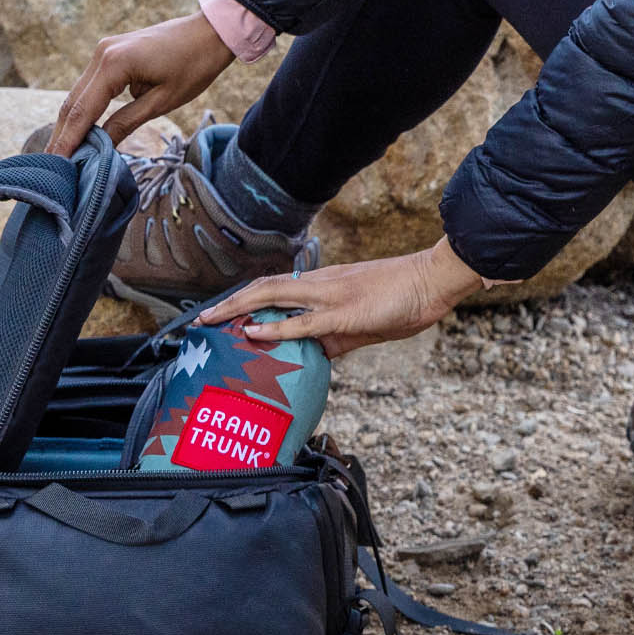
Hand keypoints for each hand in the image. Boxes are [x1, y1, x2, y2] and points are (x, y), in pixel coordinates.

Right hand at [48, 12, 238, 155]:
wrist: (210, 32)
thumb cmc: (194, 66)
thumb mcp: (163, 101)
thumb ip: (127, 123)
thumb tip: (99, 148)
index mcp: (114, 64)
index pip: (82, 111)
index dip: (67, 141)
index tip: (54, 166)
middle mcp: (101, 54)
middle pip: (72, 103)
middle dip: (61, 136)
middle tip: (50, 169)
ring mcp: (103, 51)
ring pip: (78, 94)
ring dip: (69, 124)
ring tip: (59, 156)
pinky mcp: (109, 53)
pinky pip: (90, 86)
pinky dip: (83, 109)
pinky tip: (77, 131)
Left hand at [203, 240, 489, 358]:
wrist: (434, 280)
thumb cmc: (404, 299)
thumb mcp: (366, 323)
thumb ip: (337, 337)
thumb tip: (316, 354)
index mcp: (325, 285)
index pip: (276, 289)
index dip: (245, 299)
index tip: (220, 315)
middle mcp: (321, 284)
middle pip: (263, 287)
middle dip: (229, 304)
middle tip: (199, 321)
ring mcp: (332, 295)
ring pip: (273, 296)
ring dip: (238, 308)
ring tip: (210, 322)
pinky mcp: (345, 313)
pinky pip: (304, 320)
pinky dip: (274, 326)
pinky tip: (252, 330)